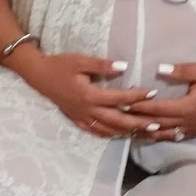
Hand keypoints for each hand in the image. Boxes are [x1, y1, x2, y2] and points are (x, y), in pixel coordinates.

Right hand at [32, 53, 162, 138]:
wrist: (38, 76)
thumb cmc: (60, 65)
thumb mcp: (80, 60)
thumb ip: (102, 65)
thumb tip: (124, 66)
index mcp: (89, 95)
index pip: (118, 98)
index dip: (137, 96)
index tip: (152, 93)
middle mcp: (87, 110)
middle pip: (117, 121)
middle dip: (138, 123)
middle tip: (157, 124)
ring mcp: (82, 117)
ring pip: (108, 130)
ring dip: (127, 132)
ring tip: (144, 132)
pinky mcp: (77, 120)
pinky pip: (96, 132)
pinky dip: (110, 134)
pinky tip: (120, 134)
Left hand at [127, 63, 195, 141]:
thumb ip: (179, 71)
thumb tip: (159, 69)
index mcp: (188, 107)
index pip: (158, 108)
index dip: (140, 106)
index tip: (124, 102)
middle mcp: (187, 121)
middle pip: (156, 123)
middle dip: (137, 120)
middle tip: (119, 116)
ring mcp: (190, 129)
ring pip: (162, 134)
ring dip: (145, 131)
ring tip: (128, 127)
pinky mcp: (193, 131)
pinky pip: (172, 137)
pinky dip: (157, 136)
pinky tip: (147, 134)